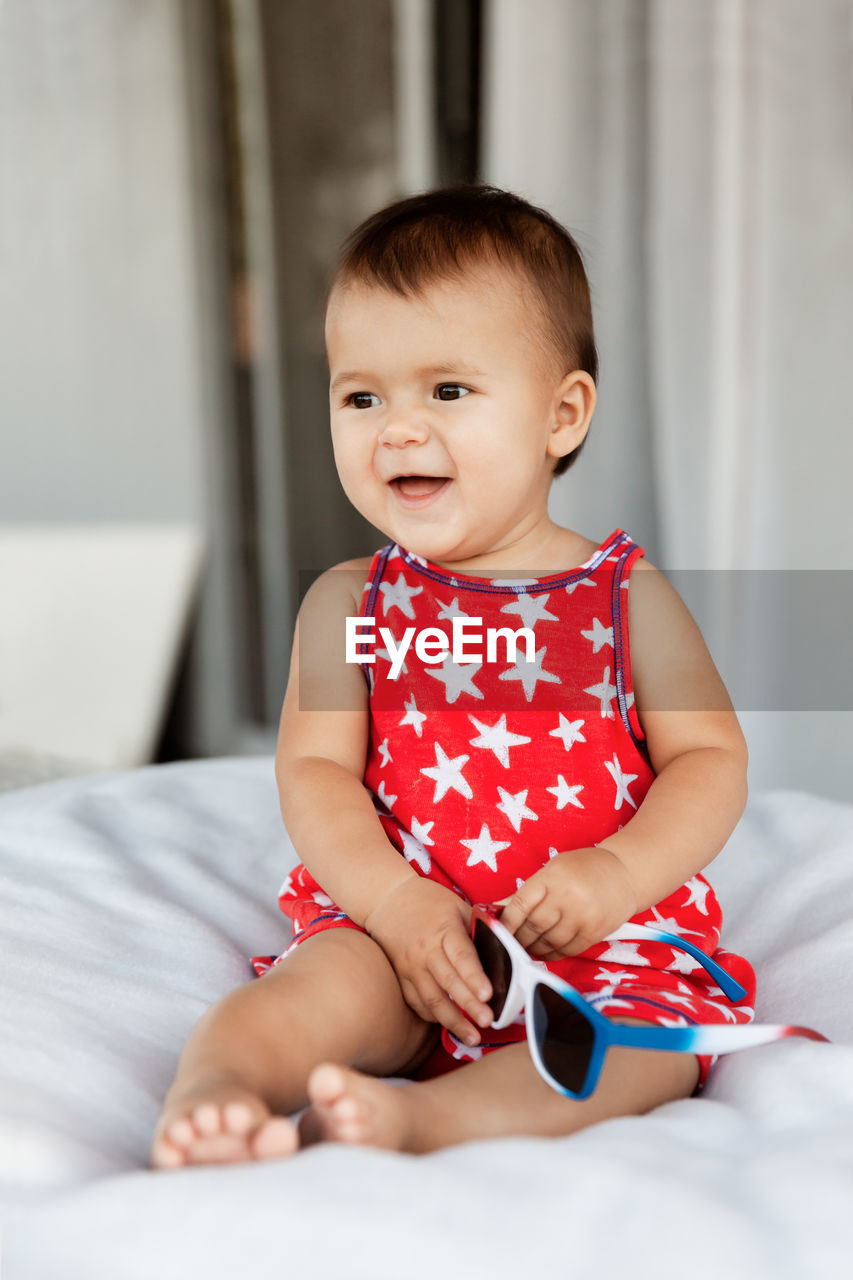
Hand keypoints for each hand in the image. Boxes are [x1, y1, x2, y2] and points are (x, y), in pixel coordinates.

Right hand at [364, 877, 493, 1046]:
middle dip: (468, 1005)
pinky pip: (417, 1002)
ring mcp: (410, 967)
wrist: (388, 899)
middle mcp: (425, 951)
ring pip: (431, 999)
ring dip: (452, 1021)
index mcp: (444, 929)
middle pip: (448, 982)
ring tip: (473, 1037)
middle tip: (488, 1022)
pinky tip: (449, 1026)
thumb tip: (508, 950)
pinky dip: (433, 1016)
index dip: (474, 976)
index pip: (461, 956)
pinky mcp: (401, 978)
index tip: (488, 994)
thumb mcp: (458, 906)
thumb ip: (480, 929)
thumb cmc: (430, 902)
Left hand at [495, 846, 638, 959]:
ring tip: (527, 949)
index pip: (521, 904)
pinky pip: (568, 950)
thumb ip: (530, 891)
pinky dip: (553, 954)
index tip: (497, 932)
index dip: (506, 922)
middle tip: (510, 944)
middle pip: (534, 926)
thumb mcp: (554, 869)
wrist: (625, 873)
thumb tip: (500, 910)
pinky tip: (545, 952)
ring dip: (534, 949)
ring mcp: (582, 916)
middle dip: (518, 938)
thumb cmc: (584, 868)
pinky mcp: (595, 932)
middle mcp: (567, 897)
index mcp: (552, 877)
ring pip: (549, 942)